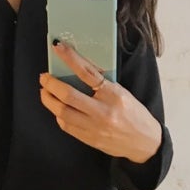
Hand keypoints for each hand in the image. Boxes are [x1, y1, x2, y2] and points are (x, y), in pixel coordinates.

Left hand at [39, 40, 161, 162]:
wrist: (144, 142)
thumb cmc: (135, 115)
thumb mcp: (123, 94)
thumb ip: (102, 84)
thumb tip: (79, 69)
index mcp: (114, 95)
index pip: (87, 72)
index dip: (70, 58)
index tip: (58, 47)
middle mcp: (103, 112)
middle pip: (68, 95)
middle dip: (50, 84)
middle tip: (44, 77)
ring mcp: (95, 128)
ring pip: (62, 112)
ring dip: (49, 100)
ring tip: (45, 92)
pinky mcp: (90, 139)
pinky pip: (67, 126)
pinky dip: (59, 115)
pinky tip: (57, 109)